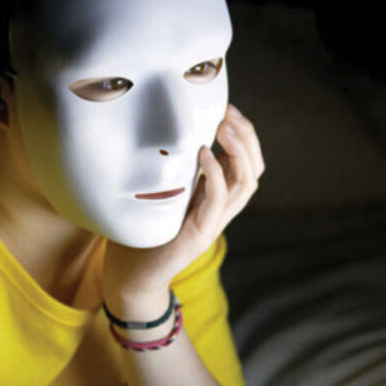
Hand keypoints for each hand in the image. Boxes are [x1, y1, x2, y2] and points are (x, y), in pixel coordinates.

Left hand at [102, 103, 263, 315]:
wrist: (132, 277)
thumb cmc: (142, 234)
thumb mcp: (162, 194)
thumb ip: (175, 171)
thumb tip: (170, 135)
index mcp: (215, 198)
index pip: (246, 163)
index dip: (244, 135)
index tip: (228, 108)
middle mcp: (221, 210)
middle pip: (254, 170)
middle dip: (247, 137)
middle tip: (230, 113)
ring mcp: (213, 223)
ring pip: (245, 183)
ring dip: (238, 151)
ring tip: (223, 126)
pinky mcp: (199, 235)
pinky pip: (218, 201)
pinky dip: (216, 174)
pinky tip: (204, 152)